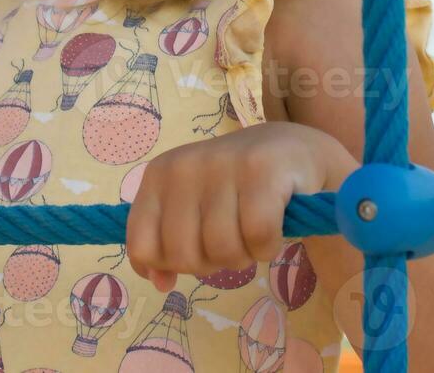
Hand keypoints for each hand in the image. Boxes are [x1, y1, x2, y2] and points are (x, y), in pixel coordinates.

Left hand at [124, 122, 351, 293]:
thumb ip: (166, 244)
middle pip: (183, 255)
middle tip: (230, 242)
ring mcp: (223, 164)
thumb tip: (158, 283)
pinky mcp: (263, 170)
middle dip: (210, 264)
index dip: (168, 264)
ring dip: (242, 257)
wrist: (291, 151)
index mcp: (158, 175)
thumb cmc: (236, 187)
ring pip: (221, 249)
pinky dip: (268, 247)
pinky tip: (273, 231)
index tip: (194, 253)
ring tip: (251, 234)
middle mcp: (185, 166)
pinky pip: (258, 237)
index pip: (141, 245)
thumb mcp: (191, 209)